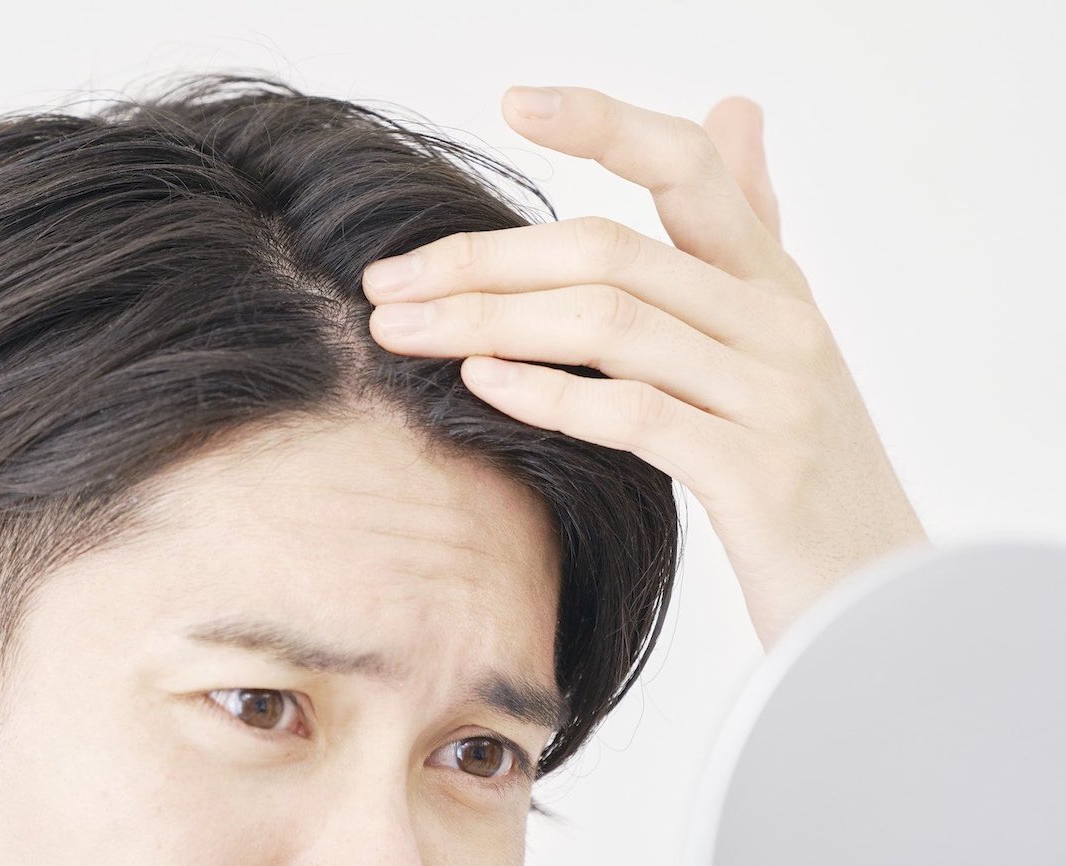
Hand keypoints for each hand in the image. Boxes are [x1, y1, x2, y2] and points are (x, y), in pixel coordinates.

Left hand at [361, 85, 929, 650]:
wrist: (879, 595)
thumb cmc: (800, 469)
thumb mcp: (776, 337)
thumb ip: (746, 229)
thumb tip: (735, 107)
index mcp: (772, 281)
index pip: (688, 168)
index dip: (604, 124)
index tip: (513, 101)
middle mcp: (780, 321)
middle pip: (610, 252)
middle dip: (483, 261)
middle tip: (389, 281)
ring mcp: (774, 395)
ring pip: (608, 324)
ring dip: (487, 321)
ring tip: (402, 330)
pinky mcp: (758, 474)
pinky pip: (633, 414)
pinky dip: (546, 393)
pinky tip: (478, 382)